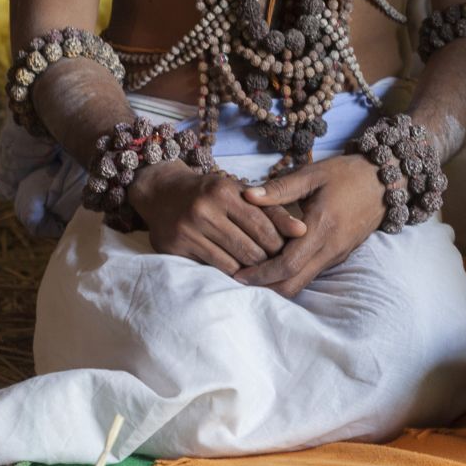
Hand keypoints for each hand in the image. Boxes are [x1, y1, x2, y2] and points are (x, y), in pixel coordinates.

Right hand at [128, 161, 304, 275]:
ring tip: (262, 272)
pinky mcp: (175, 249)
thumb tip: (303, 231)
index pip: (262, 225)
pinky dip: (230, 273)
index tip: (290, 251)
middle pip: (249, 247)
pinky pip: (212, 269)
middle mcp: (204, 210)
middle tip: (279, 266)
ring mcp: (187, 230)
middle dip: (268, 260)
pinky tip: (240, 273)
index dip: (280, 243)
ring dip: (251, 271)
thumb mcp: (240, 192)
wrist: (162, 192)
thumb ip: (272, 210)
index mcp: (224, 191)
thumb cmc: (211, 193)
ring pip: (232, 263)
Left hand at [232, 154, 389, 297]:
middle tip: (241, 277)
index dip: (260, 274)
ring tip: (254, 269)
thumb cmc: (347, 173)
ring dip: (277, 281)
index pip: (287, 265)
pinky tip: (276, 260)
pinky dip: (291, 274)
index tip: (238, 273)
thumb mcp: (313, 174)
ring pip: (302, 282)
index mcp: (322, 227)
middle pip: (293, 284)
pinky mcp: (340, 255)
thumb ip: (280, 188)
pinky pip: (311, 273)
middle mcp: (330, 248)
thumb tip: (247, 196)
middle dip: (265, 286)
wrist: (385, 181)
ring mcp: (337, 254)